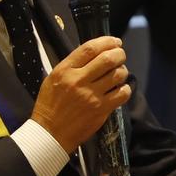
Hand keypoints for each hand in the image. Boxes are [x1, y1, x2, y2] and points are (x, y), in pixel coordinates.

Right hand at [31, 36, 130, 152]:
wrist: (50, 133)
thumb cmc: (50, 106)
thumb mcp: (53, 78)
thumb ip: (72, 66)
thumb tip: (94, 54)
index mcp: (65, 70)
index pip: (90, 48)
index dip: (106, 41)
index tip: (114, 41)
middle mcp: (78, 81)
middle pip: (108, 59)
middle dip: (119, 53)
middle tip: (120, 55)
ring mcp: (91, 96)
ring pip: (118, 74)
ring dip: (123, 70)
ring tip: (119, 72)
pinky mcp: (101, 110)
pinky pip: (122, 94)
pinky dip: (125, 88)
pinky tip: (120, 88)